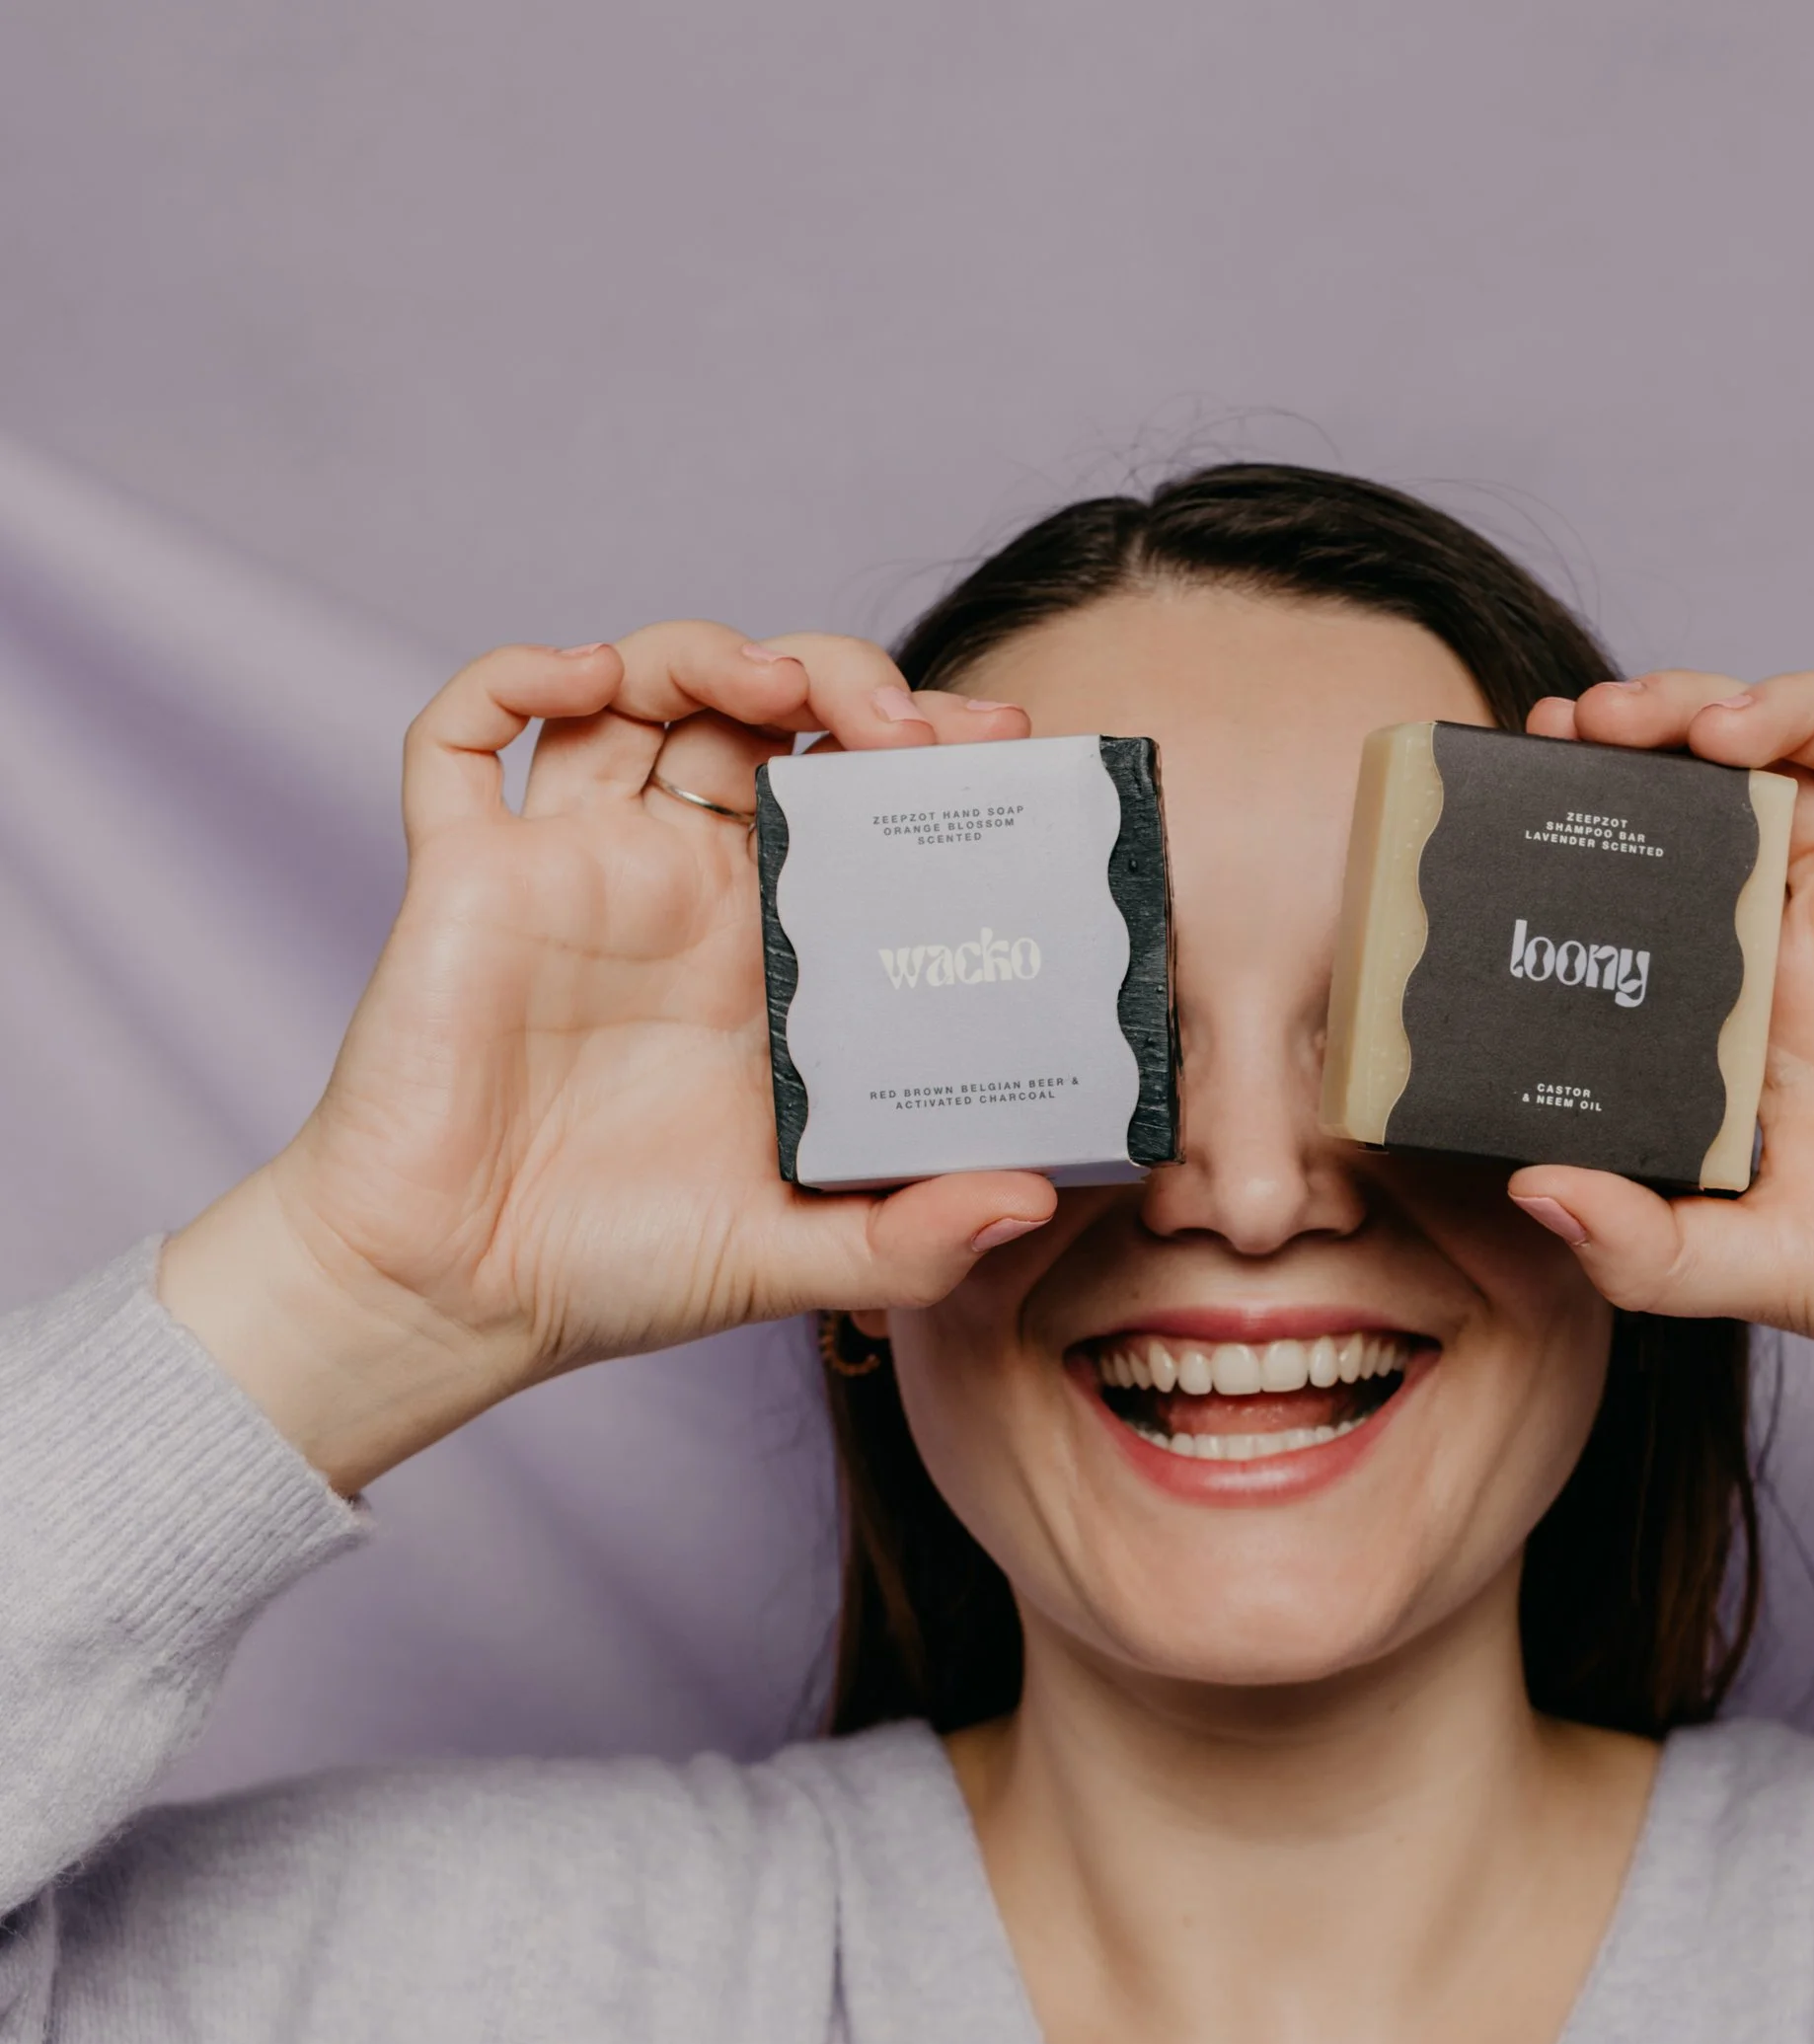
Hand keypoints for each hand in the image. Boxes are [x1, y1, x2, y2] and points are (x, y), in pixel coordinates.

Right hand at [159, 623, 1051, 1490]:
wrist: (459, 1298)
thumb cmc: (615, 1271)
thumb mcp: (793, 1261)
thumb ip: (913, 1240)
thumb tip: (1031, 1203)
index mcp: (765, 954)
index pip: (857, 800)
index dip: (923, 748)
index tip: (997, 742)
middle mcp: (677, 890)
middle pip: (762, 717)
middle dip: (839, 679)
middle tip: (899, 724)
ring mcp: (571, 870)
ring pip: (636, 692)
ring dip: (704, 651)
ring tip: (771, 683)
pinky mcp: (467, 876)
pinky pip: (462, 738)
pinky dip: (515, 674)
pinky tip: (584, 678)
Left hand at [1511, 673, 1813, 1474]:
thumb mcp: (1762, 1270)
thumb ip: (1645, 1243)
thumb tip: (1530, 1190)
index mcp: (1774, 1007)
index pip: (1681, 865)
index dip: (1620, 807)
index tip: (1542, 771)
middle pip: (1757, 780)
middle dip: (1675, 728)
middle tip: (1596, 719)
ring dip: (1788, 707)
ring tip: (1718, 723)